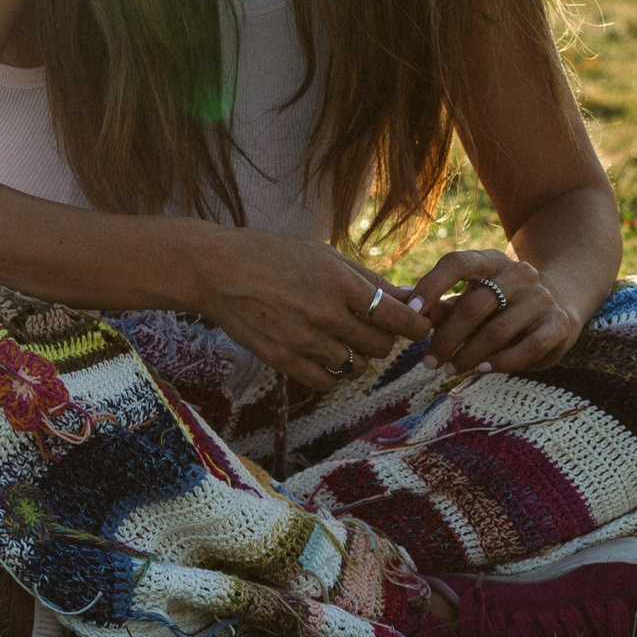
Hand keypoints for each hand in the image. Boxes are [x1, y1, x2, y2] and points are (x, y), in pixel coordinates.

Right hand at [183, 224, 432, 391]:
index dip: (417, 325)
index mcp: (340, 283)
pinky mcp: (283, 360)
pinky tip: (322, 354)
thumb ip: (368, 279)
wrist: (216, 270)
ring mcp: (304, 341)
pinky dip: (332, 372)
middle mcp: (326, 315)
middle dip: (383, 337)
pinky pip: (328, 382)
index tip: (419, 325)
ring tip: (341, 338)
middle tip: (370, 326)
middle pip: (382, 346)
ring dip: (357, 355)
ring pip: (357, 367)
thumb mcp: (323, 255)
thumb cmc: (272, 254)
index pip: (399, 318)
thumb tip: (408, 298)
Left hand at [401, 248, 582, 376]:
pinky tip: (482, 369)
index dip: (432, 285)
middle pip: (474, 305)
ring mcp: (542, 297)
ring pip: (498, 330)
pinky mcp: (560, 323)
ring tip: (450, 369)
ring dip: (468, 355)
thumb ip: (443, 305)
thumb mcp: (470, 298)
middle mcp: (519, 273)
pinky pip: (529, 347)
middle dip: (446, 338)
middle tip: (428, 361)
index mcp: (491, 261)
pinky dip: (502, 362)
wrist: (557, 303)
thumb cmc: (498, 303)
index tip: (413, 312)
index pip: (457, 263)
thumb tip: (408, 310)